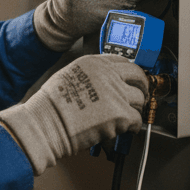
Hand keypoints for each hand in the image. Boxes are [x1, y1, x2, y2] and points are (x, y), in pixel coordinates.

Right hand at [0, 54, 149, 174]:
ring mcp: (116, 93)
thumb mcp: (69, 76)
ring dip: (136, 109)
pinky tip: (126, 128)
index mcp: (94, 63)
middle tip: (141, 96)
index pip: (123, 61)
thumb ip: (90, 75)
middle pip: (137, 77)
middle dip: (142, 87)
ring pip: (139, 99)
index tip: (133, 79)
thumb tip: (104, 83)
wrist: (47, 123)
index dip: (131, 73)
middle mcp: (107, 74)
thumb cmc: (51, 106)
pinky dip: (133, 126)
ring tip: (128, 116)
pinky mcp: (120, 114)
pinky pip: (137, 120)